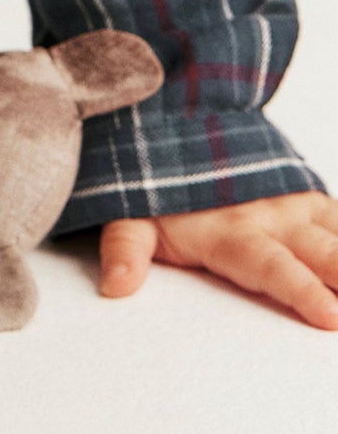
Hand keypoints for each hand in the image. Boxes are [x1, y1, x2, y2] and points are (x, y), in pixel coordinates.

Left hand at [99, 191, 337, 327]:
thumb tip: (117, 287)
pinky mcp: (313, 198)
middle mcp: (273, 219)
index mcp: (231, 232)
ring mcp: (298, 206)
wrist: (180, 117)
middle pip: (325, 255)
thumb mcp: (129, 212)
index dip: (301, 290)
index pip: (271, 267)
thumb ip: (125, 249)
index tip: (330, 315)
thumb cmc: (158, 180)